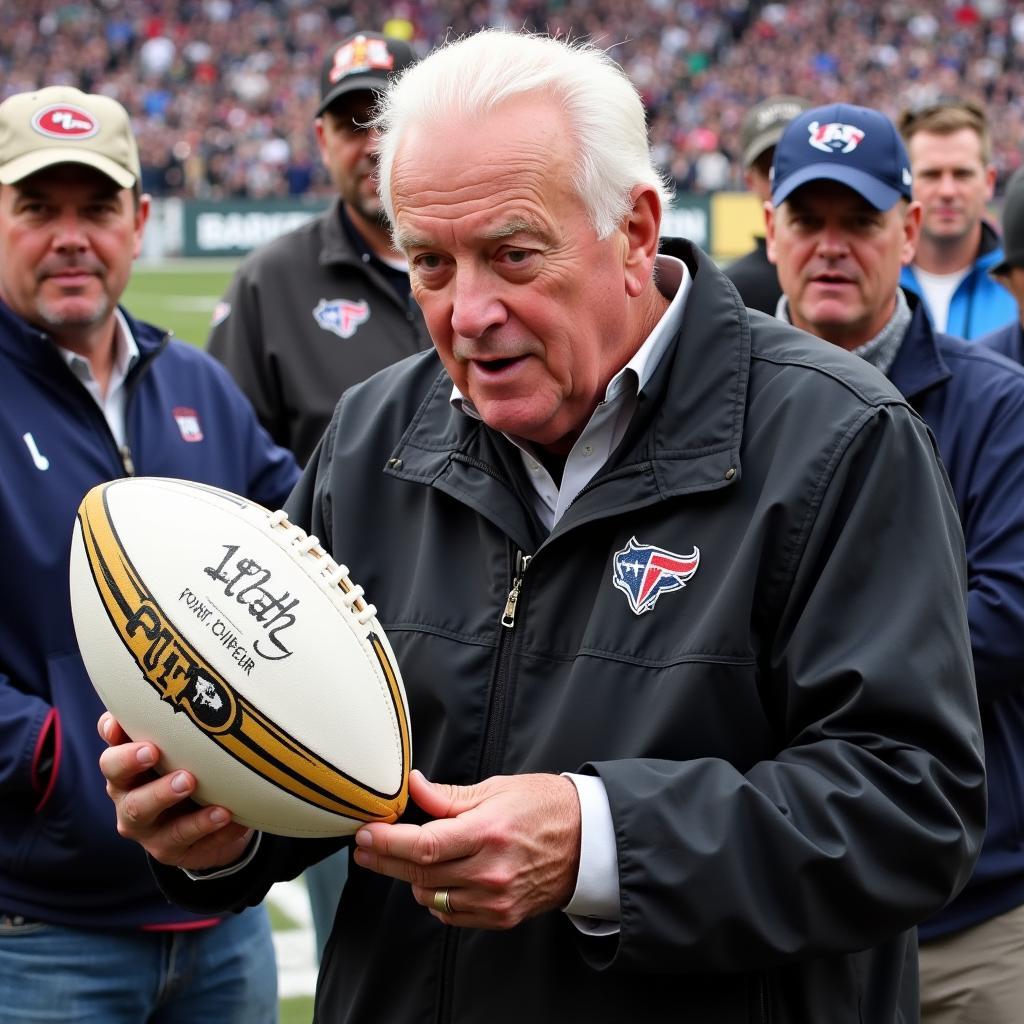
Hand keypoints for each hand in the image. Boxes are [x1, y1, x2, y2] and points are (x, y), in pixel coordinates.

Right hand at [96, 712, 254, 871]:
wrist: (215, 826)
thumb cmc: (197, 771)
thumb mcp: (190, 749)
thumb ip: (186, 725)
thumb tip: (198, 687)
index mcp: (130, 763)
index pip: (112, 743)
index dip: (112, 734)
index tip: (118, 723)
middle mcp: (127, 792)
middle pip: (115, 777)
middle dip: (130, 762)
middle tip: (152, 751)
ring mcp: (145, 825)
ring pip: (141, 811)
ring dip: (164, 794)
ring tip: (191, 781)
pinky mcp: (167, 850)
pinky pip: (184, 839)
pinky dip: (205, 825)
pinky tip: (226, 813)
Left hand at [353, 769, 580, 928]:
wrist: (587, 841)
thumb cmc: (543, 807)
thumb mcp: (497, 789)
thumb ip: (449, 797)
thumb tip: (413, 786)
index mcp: (488, 833)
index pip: (424, 845)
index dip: (387, 842)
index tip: (365, 833)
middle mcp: (490, 872)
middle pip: (420, 874)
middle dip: (386, 859)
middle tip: (365, 845)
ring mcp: (496, 899)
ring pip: (431, 897)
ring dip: (411, 878)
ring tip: (403, 857)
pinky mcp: (502, 917)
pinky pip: (451, 914)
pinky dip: (436, 898)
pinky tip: (434, 878)